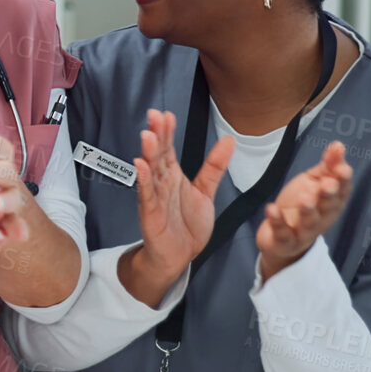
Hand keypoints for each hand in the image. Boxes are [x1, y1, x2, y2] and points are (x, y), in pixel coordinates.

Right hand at [131, 108, 233, 279]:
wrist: (178, 257)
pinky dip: (144, 180)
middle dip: (157, 135)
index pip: (169, 149)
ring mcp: (155, 197)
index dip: (167, 132)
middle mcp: (162, 183)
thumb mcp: (206, 192)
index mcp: (173, 176)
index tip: (166, 114)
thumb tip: (229, 140)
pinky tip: (141, 166)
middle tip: (155, 116)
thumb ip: (215, 166)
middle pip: (158, 155)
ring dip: (148, 153)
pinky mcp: (151, 214)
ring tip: (148, 135)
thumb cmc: (187, 225)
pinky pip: (147, 195)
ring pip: (151, 171)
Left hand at [256, 142, 351, 279]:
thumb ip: (327, 165)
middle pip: (329, 207)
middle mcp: (323, 217)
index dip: (343, 180)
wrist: (280, 238)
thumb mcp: (313, 182)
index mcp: (332, 201)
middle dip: (329, 195)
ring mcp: (304, 231)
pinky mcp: (285, 241)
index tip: (342, 168)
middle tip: (327, 184)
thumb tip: (339, 145)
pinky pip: (282, 233)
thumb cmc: (301, 204)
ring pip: (310, 222)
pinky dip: (277, 221)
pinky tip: (271, 208)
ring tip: (305, 197)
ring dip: (308, 210)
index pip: (342, 190)